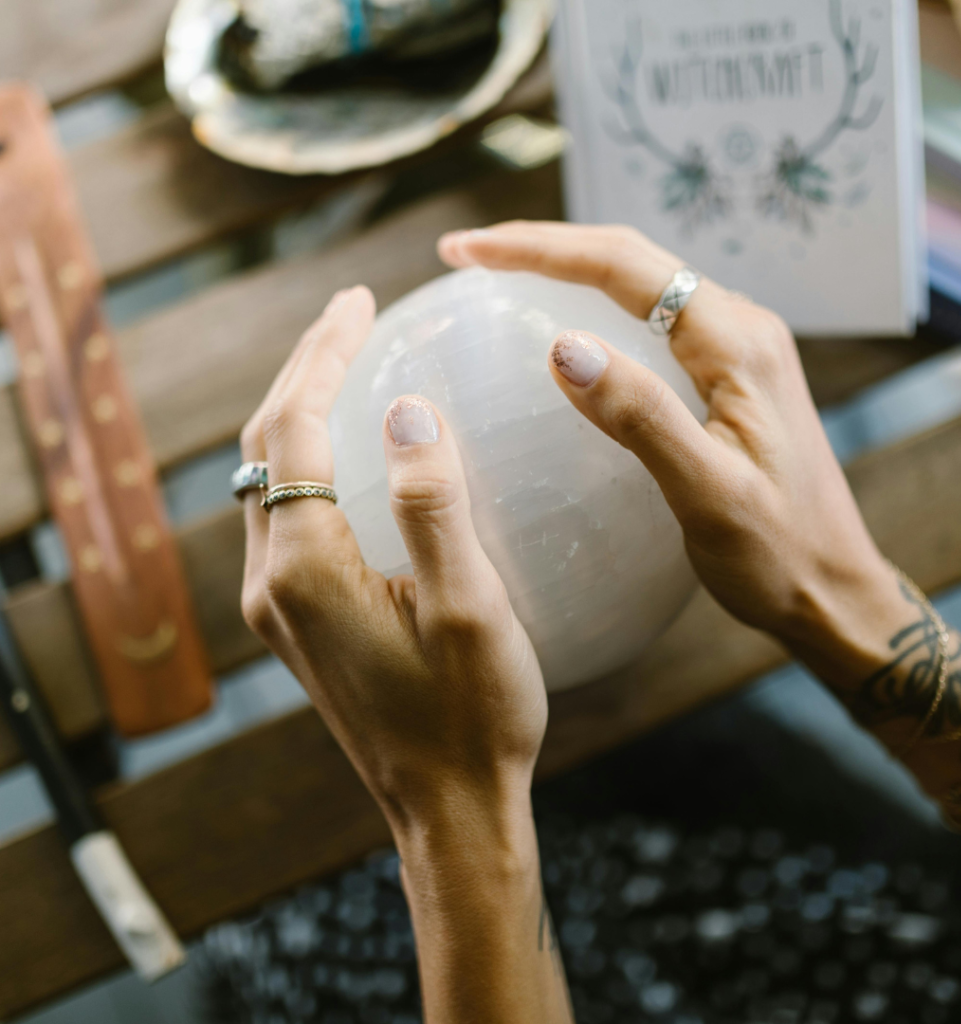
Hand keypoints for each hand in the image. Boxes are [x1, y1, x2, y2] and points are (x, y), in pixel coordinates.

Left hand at [239, 286, 545, 833]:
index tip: (362, 300)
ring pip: (269, 478)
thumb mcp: (469, 608)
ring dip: (300, 412)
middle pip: (265, 445)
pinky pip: (289, 514)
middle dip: (303, 369)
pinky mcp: (298, 620)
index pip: (293, 429)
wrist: (448, 810)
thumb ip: (431, 504)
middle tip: (351, 313)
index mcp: (305, 569)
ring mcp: (279, 604)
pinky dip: (312, 460)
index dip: (323, 355)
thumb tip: (403, 409)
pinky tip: (352, 448)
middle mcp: (272, 581)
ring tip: (346, 361)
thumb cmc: (472, 717)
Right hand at [437, 223, 898, 667]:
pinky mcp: (730, 378)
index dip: (540, 249)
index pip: (625, 267)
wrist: (834, 589)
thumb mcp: (707, 495)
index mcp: (737, 344)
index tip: (468, 252)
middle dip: (545, 247)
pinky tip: (564, 326)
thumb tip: (563, 347)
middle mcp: (741, 329)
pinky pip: (654, 323)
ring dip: (570, 269)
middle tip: (467, 255)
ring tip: (501, 274)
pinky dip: (597, 308)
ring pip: (642, 284)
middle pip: (632, 260)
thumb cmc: (777, 554)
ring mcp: (738, 351)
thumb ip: (641, 417)